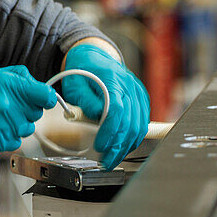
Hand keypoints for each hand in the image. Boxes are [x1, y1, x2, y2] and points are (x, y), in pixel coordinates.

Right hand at [0, 66, 56, 167]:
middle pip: (36, 113)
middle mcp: (7, 106)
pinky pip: (14, 142)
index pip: (45, 95)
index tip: (45, 99)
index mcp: (7, 85)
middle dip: (26, 110)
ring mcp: (2, 126)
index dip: (47, 98)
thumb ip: (18, 77)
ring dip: (16, 125)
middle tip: (5, 107)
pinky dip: (6, 137)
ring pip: (26, 129)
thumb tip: (38, 85)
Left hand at [61, 44, 149, 168]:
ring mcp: (138, 92)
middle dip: (118, 146)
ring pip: (139, 126)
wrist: (94, 56)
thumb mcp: (74, 84)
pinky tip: (122, 147)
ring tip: (113, 158)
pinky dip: (133, 138)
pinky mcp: (141, 99)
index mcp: (112, 79)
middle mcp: (129, 85)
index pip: (117, 110)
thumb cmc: (81, 70)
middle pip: (131, 122)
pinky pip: (142, 123)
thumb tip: (97, 117)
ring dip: (127, 146)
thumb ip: (85, 101)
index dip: (109, 132)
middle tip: (106, 161)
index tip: (100, 146)